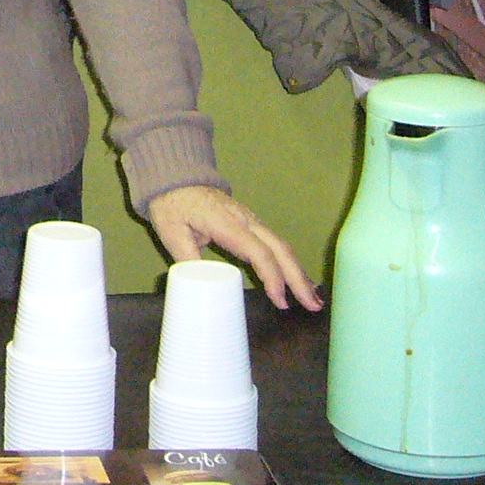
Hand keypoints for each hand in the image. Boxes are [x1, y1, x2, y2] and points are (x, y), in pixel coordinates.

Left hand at [144, 184, 322, 310]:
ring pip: (281, 246)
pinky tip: (299, 280)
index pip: (257, 250)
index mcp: (226, 222)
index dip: (272, 276)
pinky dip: (289, 263)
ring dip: (299, 272)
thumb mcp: (171, 232)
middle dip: (298, 277)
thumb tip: (203, 286)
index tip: (280, 300)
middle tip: (312, 305)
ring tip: (313, 299)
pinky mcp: (250, 224)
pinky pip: (274, 244)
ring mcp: (250, 220)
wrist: (173, 179)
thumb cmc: (171, 205)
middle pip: (279, 248)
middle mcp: (245, 220)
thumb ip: (188, 258)